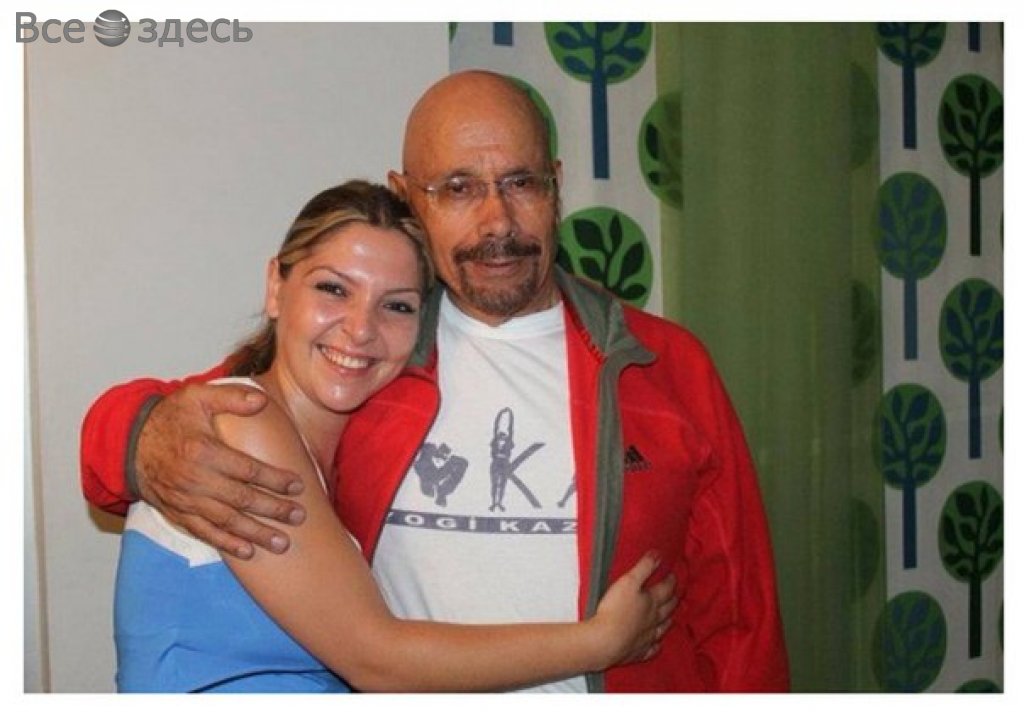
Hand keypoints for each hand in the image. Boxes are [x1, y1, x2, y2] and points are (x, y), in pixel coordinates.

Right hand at [135, 383, 305, 558]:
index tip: (298, 485)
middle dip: (273, 510)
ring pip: (226, 521)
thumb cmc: (169, 418)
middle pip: (241, 499)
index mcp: (202, 451)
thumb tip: (262, 401)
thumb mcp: (196, 397)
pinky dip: (226, 544)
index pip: (247, 470)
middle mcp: (193, 480)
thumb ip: (230, 397)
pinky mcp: (177, 513)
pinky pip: (204, 532)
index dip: (274, 479)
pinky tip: (248, 552)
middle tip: (299, 516)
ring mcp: (184, 500)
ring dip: (255, 533)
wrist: (129, 443)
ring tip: (282, 543)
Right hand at [590, 551, 677, 667]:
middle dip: (672, 600)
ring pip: (662, 628)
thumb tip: (658, 554)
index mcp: (652, 601)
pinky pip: (651, 649)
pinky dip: (656, 646)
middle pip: (667, 609)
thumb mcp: (629, 581)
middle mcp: (653, 619)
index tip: (673, 575)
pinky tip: (657, 645)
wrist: (606, 641)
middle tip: (675, 595)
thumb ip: (644, 567)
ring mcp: (647, 637)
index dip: (670, 581)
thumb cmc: (615, 609)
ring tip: (670, 618)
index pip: (666, 589)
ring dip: (667, 621)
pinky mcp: (638, 651)